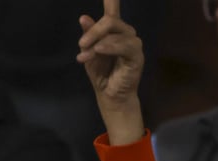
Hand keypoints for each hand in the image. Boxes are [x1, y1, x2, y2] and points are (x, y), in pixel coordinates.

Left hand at [78, 0, 144, 144]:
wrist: (109, 95)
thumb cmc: (101, 73)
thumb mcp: (89, 53)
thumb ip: (88, 36)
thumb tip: (83, 18)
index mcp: (113, 32)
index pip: (113, 11)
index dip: (111, 0)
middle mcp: (125, 34)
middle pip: (111, 20)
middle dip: (94, 30)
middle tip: (81, 43)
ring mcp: (133, 44)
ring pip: (116, 32)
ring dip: (97, 42)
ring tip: (83, 55)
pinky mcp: (136, 56)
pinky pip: (126, 45)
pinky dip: (111, 46)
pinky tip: (99, 49)